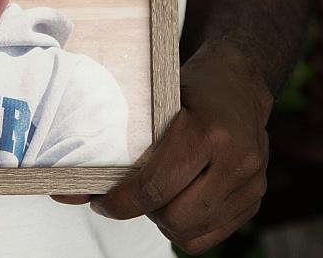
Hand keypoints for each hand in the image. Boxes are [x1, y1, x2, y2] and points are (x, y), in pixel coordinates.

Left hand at [54, 45, 271, 254]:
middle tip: (130, 197)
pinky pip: (211, 238)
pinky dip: (187, 228)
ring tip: (157, 196)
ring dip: (165, 222)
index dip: (120, 203)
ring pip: (191, 233)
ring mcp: (252, 182)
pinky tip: (178, 201)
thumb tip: (66, 192)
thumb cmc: (190, 91)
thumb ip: (117, 145)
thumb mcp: (153, 103)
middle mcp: (237, 160)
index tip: (102, 203)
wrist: (239, 84)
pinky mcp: (256, 198)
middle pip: (174, 218)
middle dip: (143, 213)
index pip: (155, 188)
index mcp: (208, 133)